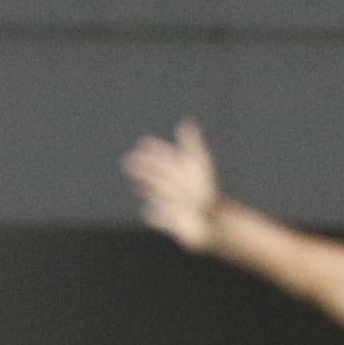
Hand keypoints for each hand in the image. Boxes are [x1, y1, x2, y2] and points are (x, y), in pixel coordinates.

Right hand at [125, 120, 224, 253]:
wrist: (214, 221)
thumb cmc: (208, 193)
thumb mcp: (199, 165)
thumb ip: (192, 145)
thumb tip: (186, 123)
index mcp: (181, 171)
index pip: (163, 156)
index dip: (153, 150)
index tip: (143, 143)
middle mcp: (175, 186)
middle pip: (156, 174)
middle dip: (144, 168)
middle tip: (129, 160)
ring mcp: (172, 203)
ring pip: (156, 194)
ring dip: (147, 188)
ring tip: (139, 185)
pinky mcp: (171, 221)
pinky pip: (158, 217)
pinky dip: (154, 215)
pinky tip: (148, 213)